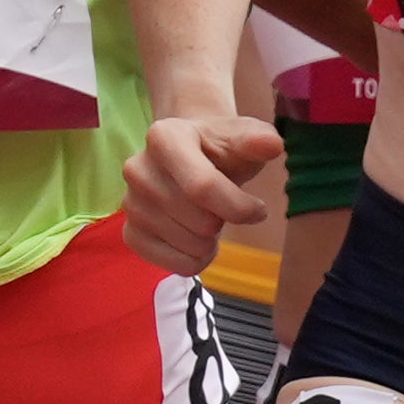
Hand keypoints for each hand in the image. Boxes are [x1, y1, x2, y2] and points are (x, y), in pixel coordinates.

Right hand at [122, 112, 283, 273]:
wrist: (194, 159)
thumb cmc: (222, 150)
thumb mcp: (243, 138)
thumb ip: (259, 140)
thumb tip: (273, 144)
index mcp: (164, 138)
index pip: (203, 187)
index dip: (240, 207)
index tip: (259, 208)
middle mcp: (137, 169)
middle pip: (201, 222)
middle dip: (226, 221)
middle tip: (225, 207)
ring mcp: (130, 204)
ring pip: (191, 246)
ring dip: (212, 240)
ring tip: (209, 218)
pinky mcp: (130, 234)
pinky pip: (175, 265)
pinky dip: (196, 259)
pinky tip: (197, 238)